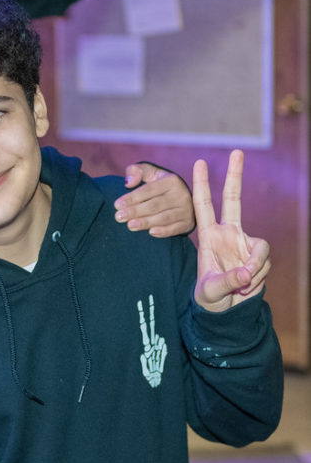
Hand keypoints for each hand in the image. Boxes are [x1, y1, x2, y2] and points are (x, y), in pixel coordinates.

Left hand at [114, 162, 195, 237]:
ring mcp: (186, 210)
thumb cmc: (157, 185)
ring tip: (130, 225)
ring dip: (146, 222)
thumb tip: (129, 183)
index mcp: (172, 180)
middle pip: (155, 205)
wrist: (178, 199)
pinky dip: (164, 231)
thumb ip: (136, 171)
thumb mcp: (149, 173)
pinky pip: (176, 228)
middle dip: (135, 211)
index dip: (132, 197)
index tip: (116, 205)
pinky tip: (151, 232)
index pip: (149, 190)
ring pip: (164, 217)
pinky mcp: (188, 223)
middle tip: (119, 217)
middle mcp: (181, 194)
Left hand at [192, 150, 269, 311]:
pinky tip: (247, 286)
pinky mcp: (258, 255)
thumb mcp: (212, 292)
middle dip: (235, 175)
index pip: (203, 206)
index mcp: (208, 236)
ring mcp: (245, 242)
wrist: (225, 311)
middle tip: (236, 151)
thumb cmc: (210, 298)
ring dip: (252, 269)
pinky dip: (257, 276)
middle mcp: (228, 234)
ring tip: (240, 285)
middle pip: (234, 199)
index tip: (199, 162)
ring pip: (260, 248)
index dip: (201, 185)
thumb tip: (246, 272)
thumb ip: (228, 282)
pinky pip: (264, 262)